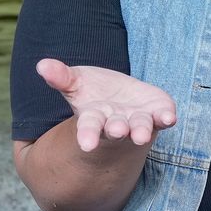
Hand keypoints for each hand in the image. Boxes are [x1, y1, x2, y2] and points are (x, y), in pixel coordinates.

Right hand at [35, 59, 176, 152]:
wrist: (121, 101)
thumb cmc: (94, 94)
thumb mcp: (75, 83)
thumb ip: (61, 77)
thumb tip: (41, 65)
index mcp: (95, 118)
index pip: (89, 127)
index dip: (88, 135)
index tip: (87, 145)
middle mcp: (117, 123)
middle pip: (116, 129)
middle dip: (117, 129)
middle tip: (118, 130)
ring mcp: (139, 120)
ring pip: (140, 127)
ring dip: (141, 130)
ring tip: (141, 134)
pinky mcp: (158, 113)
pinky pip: (163, 117)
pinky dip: (166, 117)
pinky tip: (169, 117)